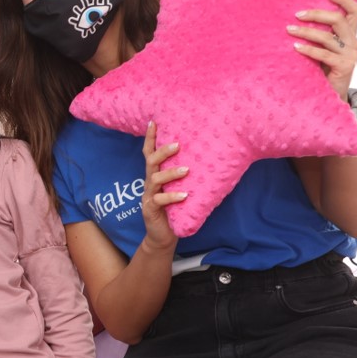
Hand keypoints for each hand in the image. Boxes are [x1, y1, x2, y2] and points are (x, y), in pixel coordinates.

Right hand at [139, 121, 187, 252]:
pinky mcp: (150, 209)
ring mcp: (149, 196)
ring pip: (154, 179)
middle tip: (178, 144)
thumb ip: (183, 176)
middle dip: (162, 151)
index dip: (150, 138)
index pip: (149, 153)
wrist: (163, 236)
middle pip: (151, 161)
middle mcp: (150, 183)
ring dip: (170, 173)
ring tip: (186, 170)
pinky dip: (172, 196)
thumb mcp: (178, 189)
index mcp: (155, 175)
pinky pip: (159, 201)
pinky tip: (184, 195)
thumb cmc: (173, 210)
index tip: (154, 121)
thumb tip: (208, 158)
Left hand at [287, 0, 356, 101]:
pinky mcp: (344, 66)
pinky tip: (295, 47)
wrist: (331, 94)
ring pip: (328, 37)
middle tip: (298, 14)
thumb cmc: (324, 69)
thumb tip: (299, 16)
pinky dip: (308, 49)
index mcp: (351, 35)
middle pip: (338, 20)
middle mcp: (354, 42)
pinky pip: (323, 54)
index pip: (355, 11)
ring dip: (306, 32)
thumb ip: (322, 34)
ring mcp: (351, 55)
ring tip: (289, 29)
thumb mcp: (325, 48)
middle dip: (317, 14)